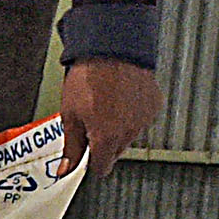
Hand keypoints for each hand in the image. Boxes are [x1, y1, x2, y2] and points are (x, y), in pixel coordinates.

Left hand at [59, 60, 162, 177]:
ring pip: (128, 136)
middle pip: (114, 151)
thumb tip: (65, 170)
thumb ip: (71, 146)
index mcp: (105, 139)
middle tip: (92, 119)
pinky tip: (120, 97)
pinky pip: (141, 119)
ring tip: (106, 103)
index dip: (91, 161)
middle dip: (103, 142)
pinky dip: (132, 113)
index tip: (86, 153)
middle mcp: (128, 133)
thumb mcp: (70, 114)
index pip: (101, 168)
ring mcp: (143, 120)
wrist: (112, 48)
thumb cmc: (89, 77)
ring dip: (118, 127)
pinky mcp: (153, 106)